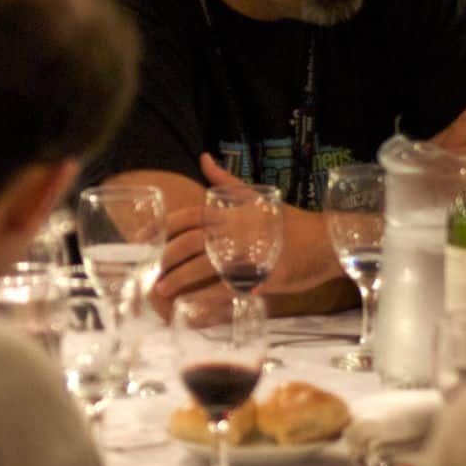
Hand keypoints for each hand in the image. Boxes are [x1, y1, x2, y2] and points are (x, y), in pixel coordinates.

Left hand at [150, 154, 356, 320]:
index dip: (159, 229)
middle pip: (189, 242)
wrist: (326, 241)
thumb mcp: (255, 196)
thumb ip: (226, 182)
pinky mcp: (262, 275)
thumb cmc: (290, 222)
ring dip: (179, 279)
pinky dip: (208, 299)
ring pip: (204, 265)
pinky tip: (193, 307)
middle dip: (164, 258)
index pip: (185, 217)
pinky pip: (228, 289)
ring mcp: (248, 252)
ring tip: (162, 290)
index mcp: (230, 210)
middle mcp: (235, 228)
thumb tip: (204, 158)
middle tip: (148, 272)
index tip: (139, 241)